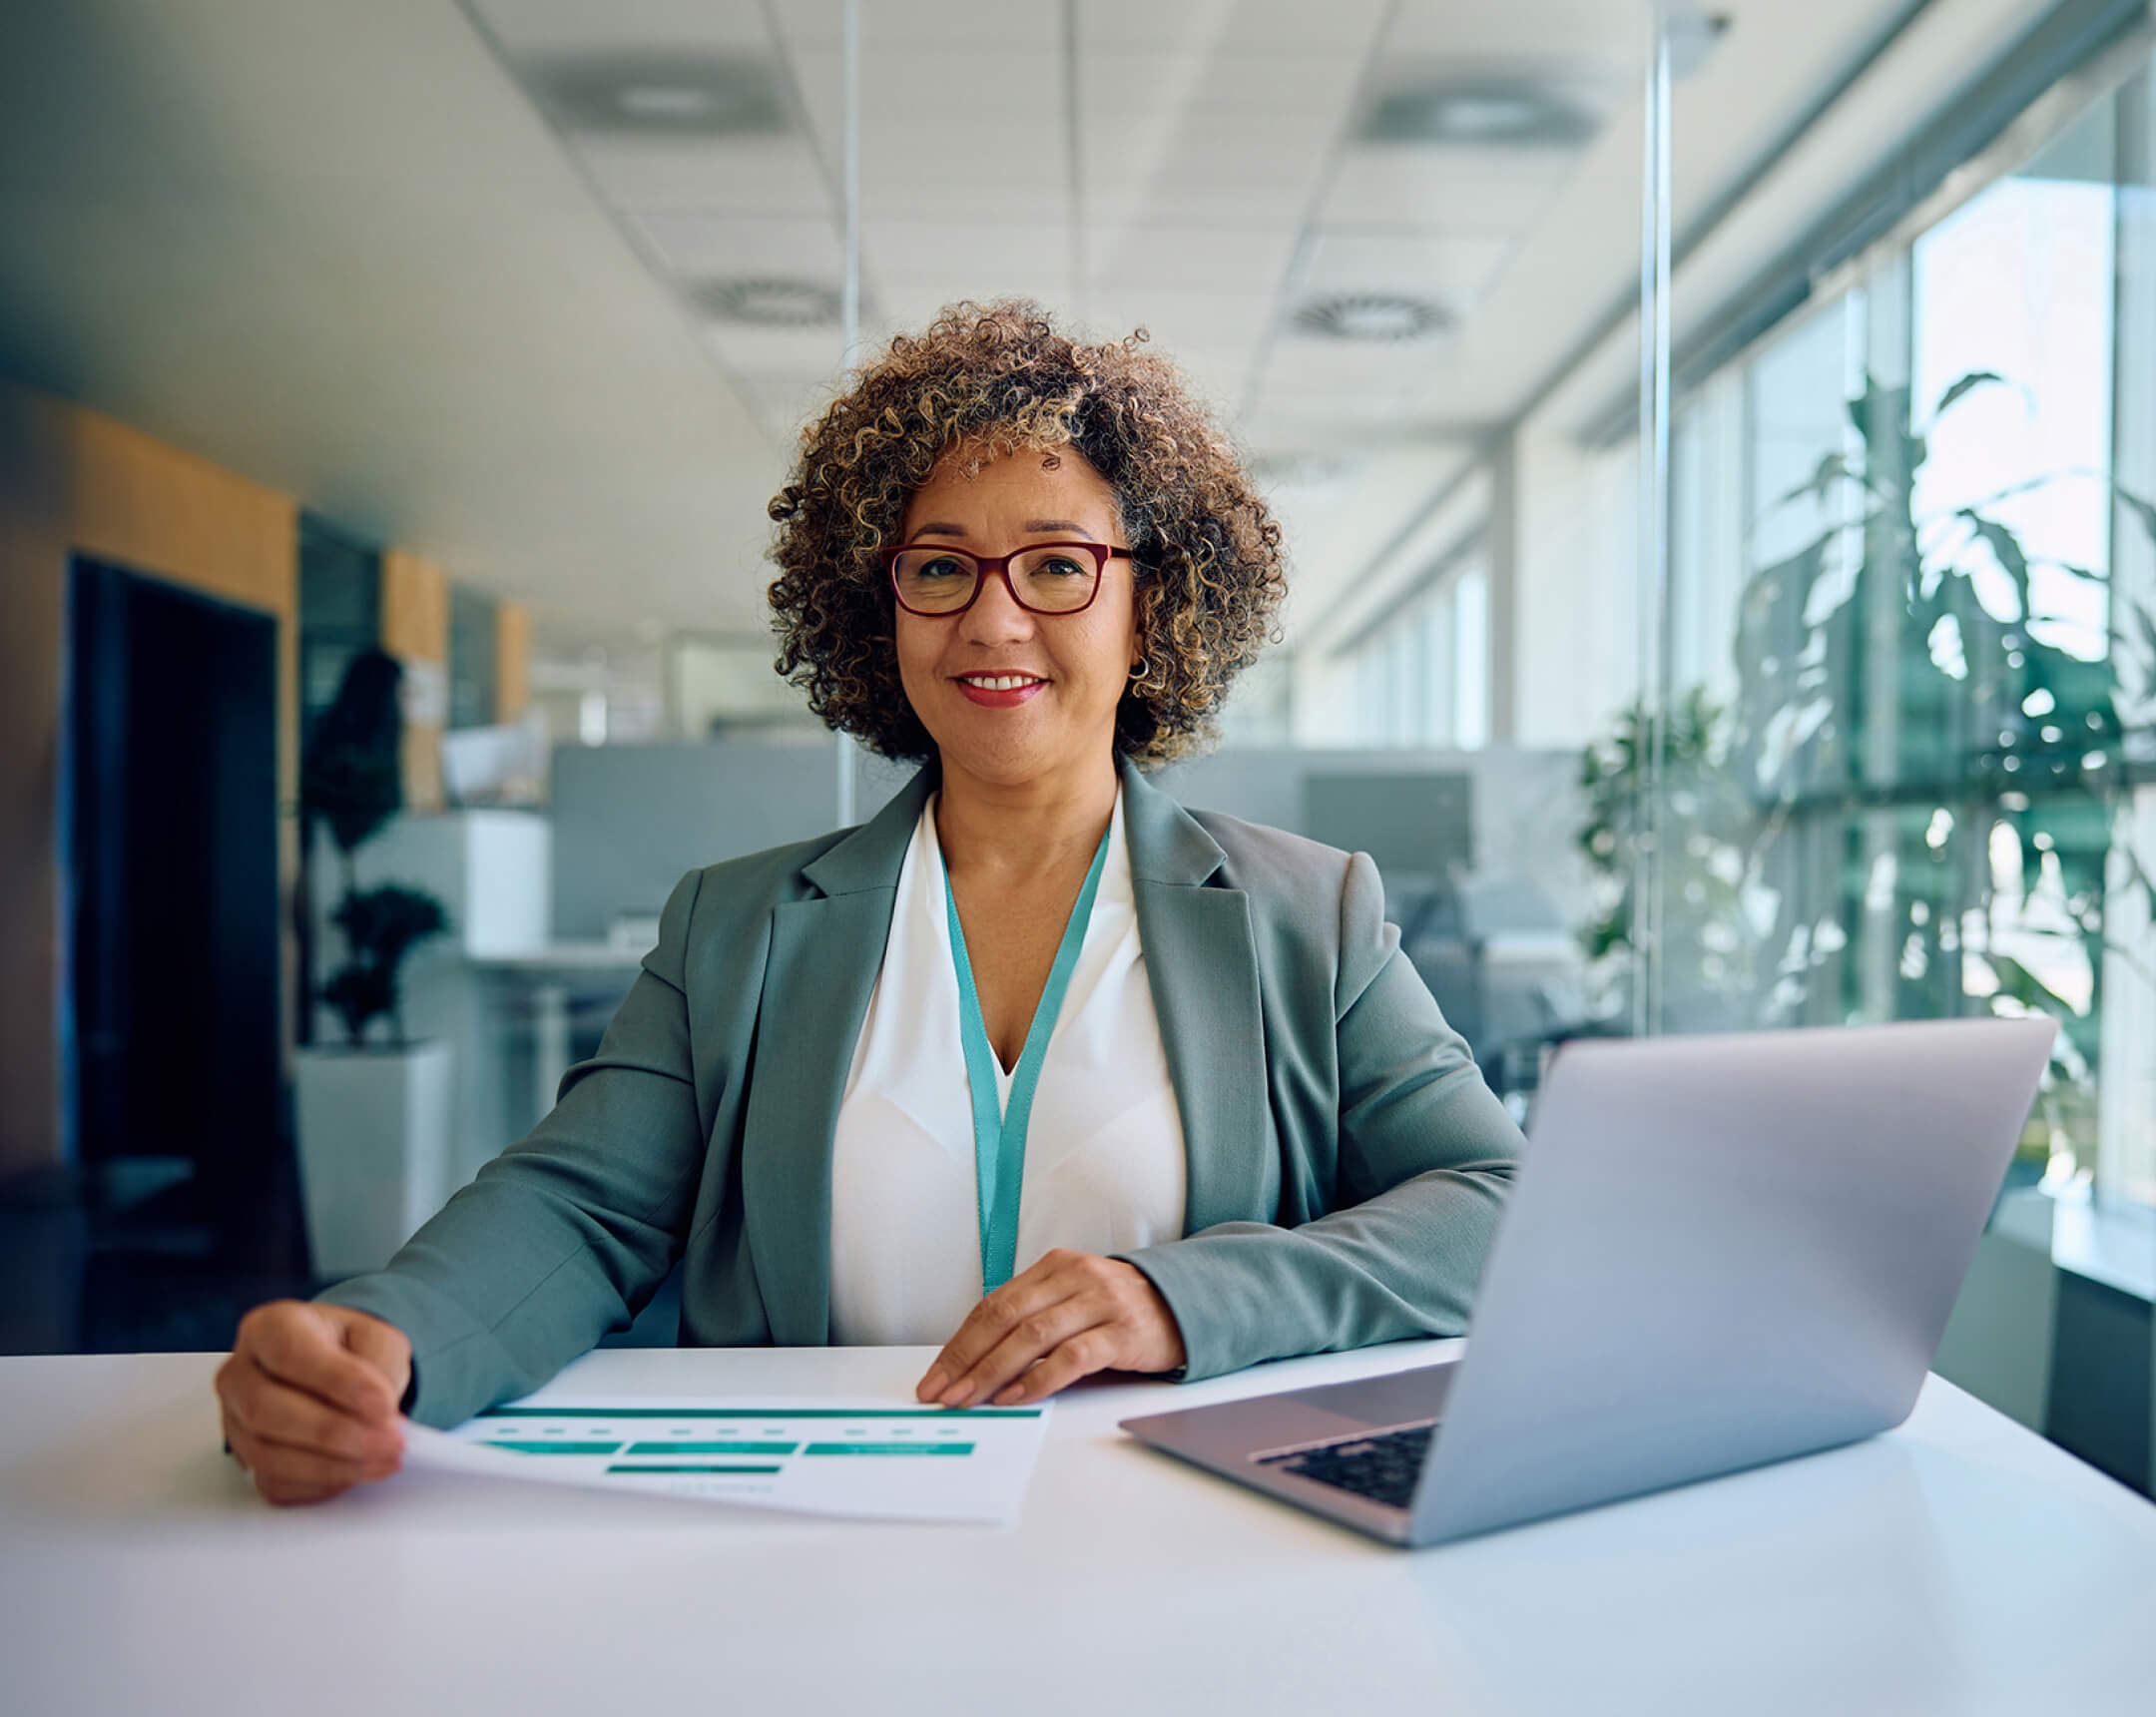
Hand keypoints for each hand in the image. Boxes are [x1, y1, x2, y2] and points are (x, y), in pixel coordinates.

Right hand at [215, 1300, 411, 1506]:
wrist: (338, 1369)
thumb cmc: (351, 1349)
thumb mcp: (377, 1337)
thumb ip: (379, 1365)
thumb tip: (379, 1414)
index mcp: (270, 1328)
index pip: (288, 1353)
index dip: (336, 1382)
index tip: (383, 1404)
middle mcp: (240, 1373)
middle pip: (265, 1410)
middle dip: (333, 1432)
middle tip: (390, 1441)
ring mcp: (235, 1421)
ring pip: (266, 1454)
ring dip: (332, 1465)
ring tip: (384, 1459)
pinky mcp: (246, 1459)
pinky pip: (274, 1483)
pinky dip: (319, 1485)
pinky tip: (356, 1471)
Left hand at [915, 1249, 1185, 1407]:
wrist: (1188, 1305)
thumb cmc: (1121, 1308)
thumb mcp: (1074, 1297)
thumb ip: (1034, 1316)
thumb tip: (977, 1359)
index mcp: (1055, 1266)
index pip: (994, 1304)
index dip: (960, 1343)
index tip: (936, 1375)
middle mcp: (1075, 1277)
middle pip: (1006, 1317)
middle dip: (966, 1358)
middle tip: (941, 1392)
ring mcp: (1100, 1303)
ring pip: (1032, 1336)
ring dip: (993, 1372)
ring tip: (969, 1399)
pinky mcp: (1123, 1332)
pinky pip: (1072, 1357)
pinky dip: (1039, 1379)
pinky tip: (1016, 1396)